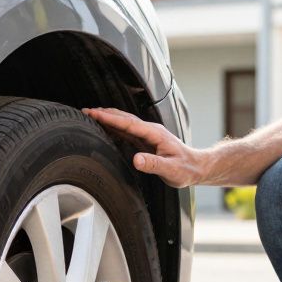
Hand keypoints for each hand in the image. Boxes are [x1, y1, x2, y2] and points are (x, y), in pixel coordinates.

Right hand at [81, 107, 221, 188]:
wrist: (197, 167)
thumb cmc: (186, 169)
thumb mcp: (171, 170)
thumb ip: (153, 164)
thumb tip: (136, 159)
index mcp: (154, 133)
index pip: (128, 123)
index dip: (110, 118)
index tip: (94, 113)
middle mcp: (150, 130)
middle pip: (123, 118)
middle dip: (104, 114)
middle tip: (85, 111)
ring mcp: (147, 134)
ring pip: (124, 123)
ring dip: (107, 118)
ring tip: (90, 116)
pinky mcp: (145, 141)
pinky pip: (126, 131)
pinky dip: (113, 127)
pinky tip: (105, 128)